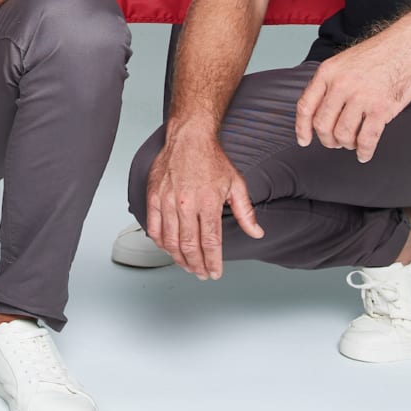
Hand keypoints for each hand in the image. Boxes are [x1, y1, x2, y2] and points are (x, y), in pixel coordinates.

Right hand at [145, 128, 262, 278]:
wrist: (189, 137)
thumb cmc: (212, 159)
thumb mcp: (236, 184)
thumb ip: (246, 212)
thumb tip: (257, 233)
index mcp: (208, 202)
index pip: (211, 242)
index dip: (213, 262)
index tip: (215, 273)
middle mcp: (186, 203)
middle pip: (189, 246)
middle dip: (197, 265)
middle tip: (201, 274)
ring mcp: (167, 200)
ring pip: (170, 241)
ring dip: (179, 258)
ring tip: (187, 266)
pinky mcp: (153, 196)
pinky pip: (154, 228)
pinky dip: (160, 243)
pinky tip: (168, 249)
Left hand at [294, 29, 410, 162]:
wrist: (405, 44)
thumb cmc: (376, 55)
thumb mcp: (342, 62)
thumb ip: (329, 84)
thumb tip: (318, 112)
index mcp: (327, 73)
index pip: (306, 106)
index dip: (302, 128)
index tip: (304, 141)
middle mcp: (341, 85)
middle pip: (322, 125)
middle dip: (327, 140)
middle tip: (335, 142)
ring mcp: (361, 97)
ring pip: (343, 135)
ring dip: (346, 144)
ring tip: (352, 143)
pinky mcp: (381, 108)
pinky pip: (367, 139)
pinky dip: (364, 151)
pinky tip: (364, 154)